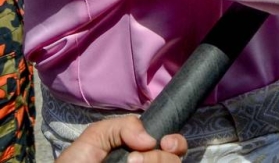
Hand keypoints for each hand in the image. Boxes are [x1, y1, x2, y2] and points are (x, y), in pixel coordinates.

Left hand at [55, 115, 187, 162]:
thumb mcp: (95, 137)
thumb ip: (123, 126)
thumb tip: (150, 140)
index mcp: (141, 153)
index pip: (174, 147)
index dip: (176, 142)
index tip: (166, 142)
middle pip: (177, 159)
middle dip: (165, 154)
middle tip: (138, 159)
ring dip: (154, 162)